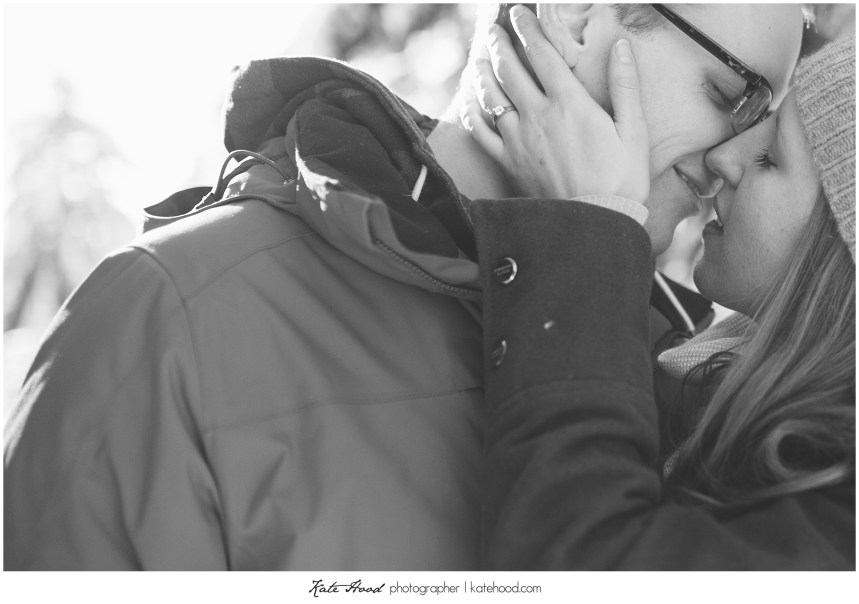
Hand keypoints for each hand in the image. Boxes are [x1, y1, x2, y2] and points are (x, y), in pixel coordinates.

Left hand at [462, 5, 649, 203]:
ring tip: (480, 57)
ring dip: (483, 71)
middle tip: (495, 30)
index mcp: (569, 102)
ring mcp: (518, 139)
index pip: (541, 53)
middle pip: (509, 69)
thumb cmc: (621, 181)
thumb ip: (626, 86)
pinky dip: (472, 112)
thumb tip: (621, 46)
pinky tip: (471, 101)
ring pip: (491, 96)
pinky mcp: (508, 162)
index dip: (527, 28)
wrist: (594, 224)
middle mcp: (537, 115)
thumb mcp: (634, 131)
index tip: (519, 13)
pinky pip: (480, 132)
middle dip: (500, 43)